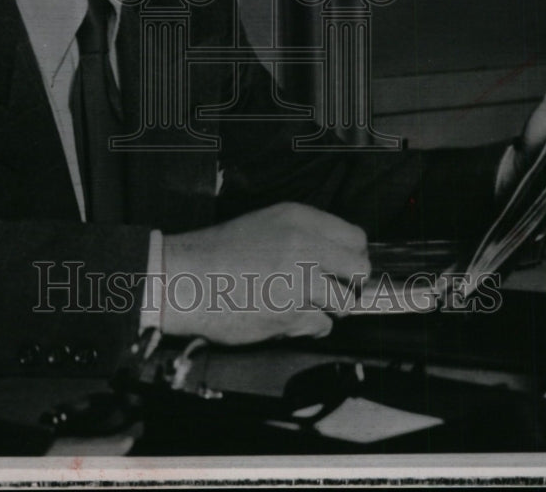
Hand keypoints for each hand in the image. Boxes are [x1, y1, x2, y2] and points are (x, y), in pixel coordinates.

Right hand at [161, 202, 369, 344]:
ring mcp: (299, 280)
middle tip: (331, 289)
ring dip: (327, 308)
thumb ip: (304, 235)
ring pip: (344, 302)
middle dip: (349, 284)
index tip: (342, 267)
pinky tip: (285, 317)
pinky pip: (321, 326)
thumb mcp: (265, 224)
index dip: (352, 256)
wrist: (185, 278)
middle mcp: (304, 244)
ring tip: (302, 304)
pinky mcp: (290, 313)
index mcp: (298, 218)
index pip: (355, 237)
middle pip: (360, 269)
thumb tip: (338, 257)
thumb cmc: (221, 253)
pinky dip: (307, 327)